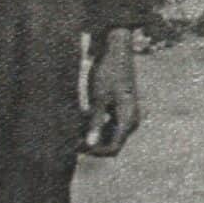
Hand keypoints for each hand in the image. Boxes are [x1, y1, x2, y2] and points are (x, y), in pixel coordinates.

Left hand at [84, 27, 140, 155]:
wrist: (116, 50)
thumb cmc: (108, 72)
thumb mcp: (99, 99)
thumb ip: (95, 123)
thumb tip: (90, 144)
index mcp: (128, 119)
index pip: (113, 148)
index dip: (95, 151)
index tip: (76, 147)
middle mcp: (131, 120)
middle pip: (111, 142)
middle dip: (92, 142)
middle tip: (72, 138)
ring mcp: (127, 114)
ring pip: (109, 133)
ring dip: (92, 132)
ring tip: (74, 126)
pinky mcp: (121, 107)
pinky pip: (109, 122)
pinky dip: (95, 122)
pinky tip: (81, 115)